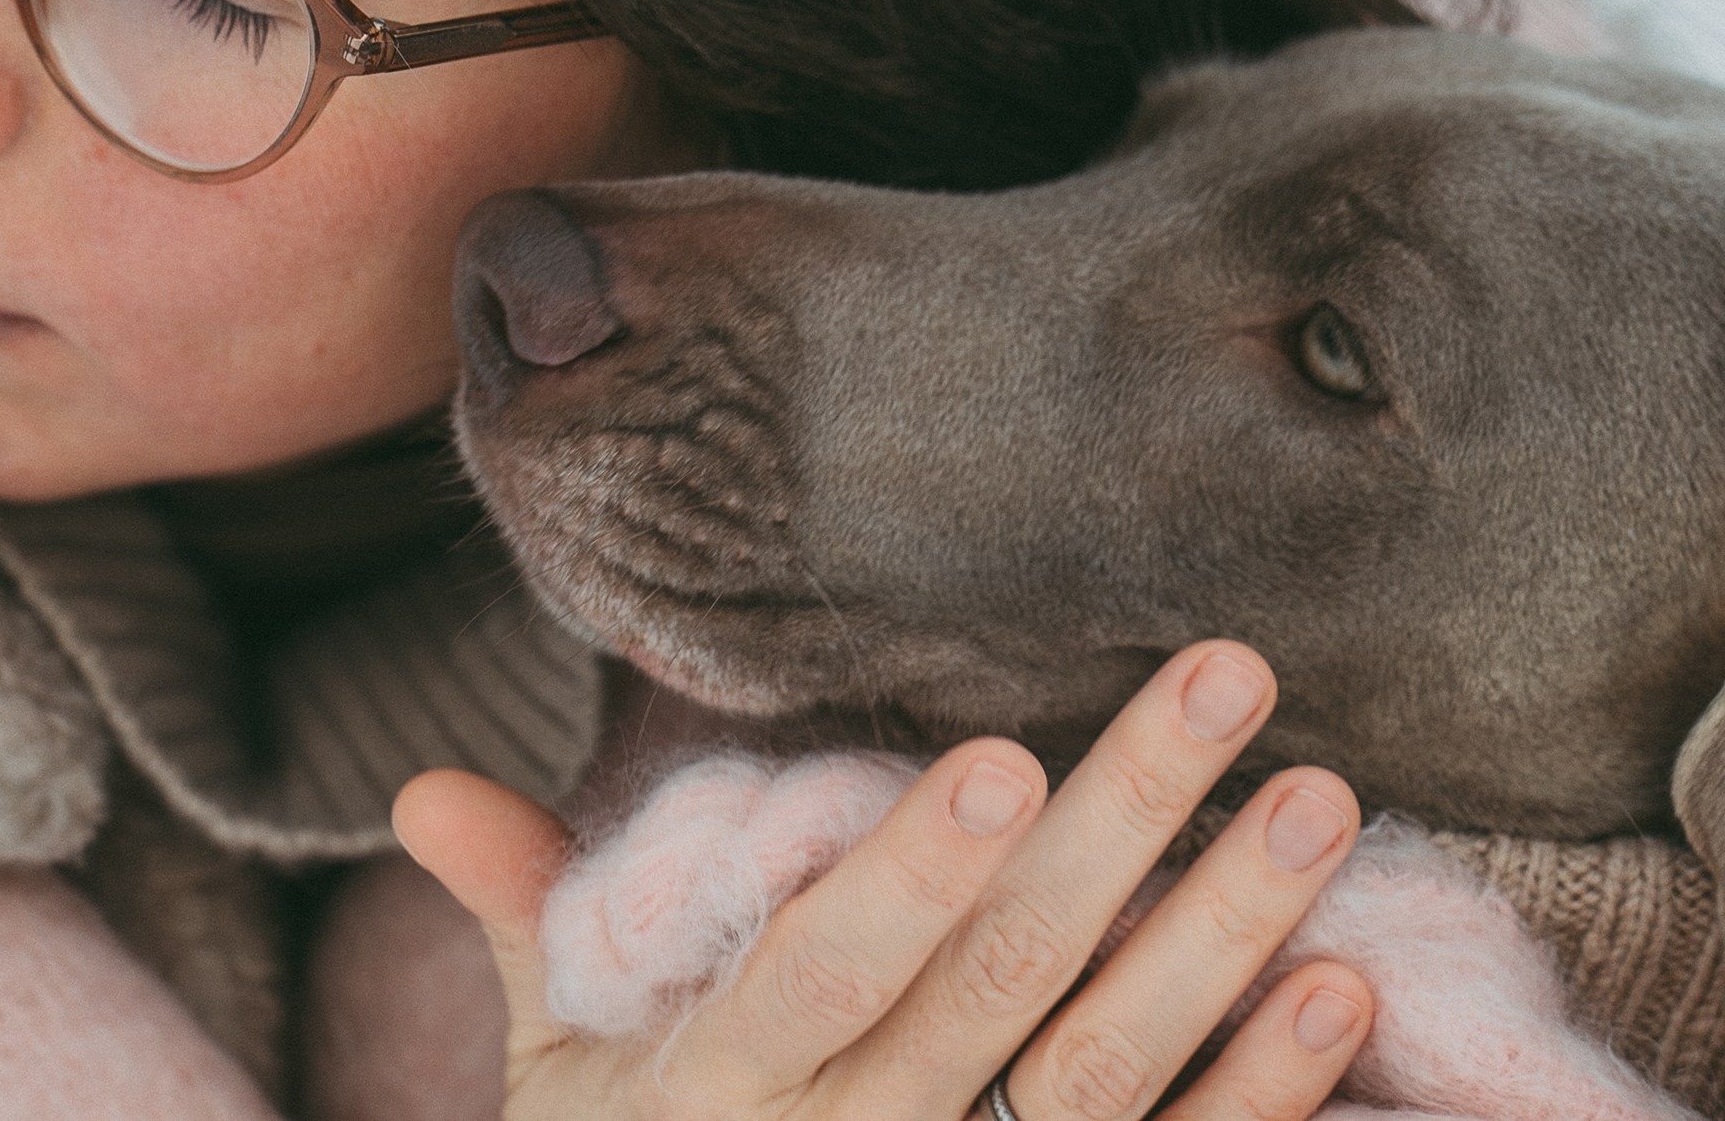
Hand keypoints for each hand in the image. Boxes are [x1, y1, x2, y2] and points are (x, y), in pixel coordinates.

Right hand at [394, 640, 1372, 1119]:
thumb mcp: (556, 1078)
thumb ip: (527, 922)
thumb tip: (422, 789)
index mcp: (720, 1090)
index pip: (822, 970)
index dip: (912, 873)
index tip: (1008, 756)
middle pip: (1001, 988)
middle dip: (1123, 828)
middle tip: (1229, 679)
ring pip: (1105, 1075)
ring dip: (1221, 935)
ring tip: (1315, 801)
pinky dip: (1259, 1092)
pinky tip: (1336, 982)